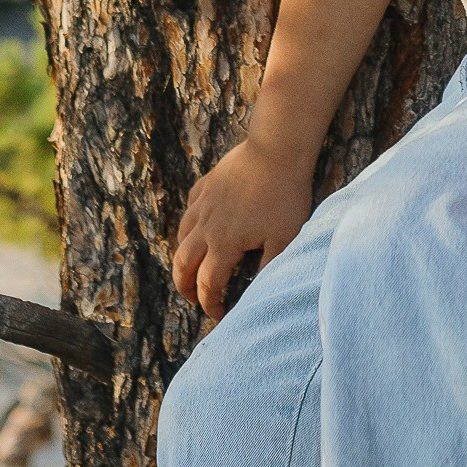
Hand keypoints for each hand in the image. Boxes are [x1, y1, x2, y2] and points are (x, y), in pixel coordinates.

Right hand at [173, 139, 313, 319]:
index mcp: (224, 244)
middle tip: (194, 298)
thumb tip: (257, 292)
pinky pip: (190, 210)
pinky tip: (198, 227)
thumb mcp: (284, 238)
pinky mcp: (206, 185)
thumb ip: (268, 268)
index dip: (211, 305)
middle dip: (184, 287)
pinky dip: (189, 225)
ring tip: (192, 267)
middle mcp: (206, 227)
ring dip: (183, 258)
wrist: (276, 151)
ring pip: (181, 237)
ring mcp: (203, 204)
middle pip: (182, 265)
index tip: (219, 315)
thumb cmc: (285, 196)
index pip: (208, 284)